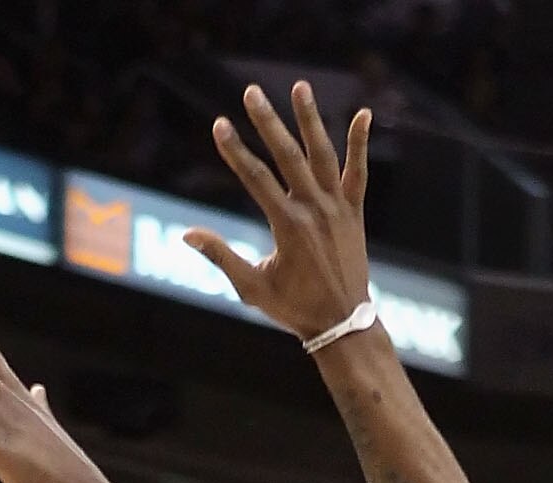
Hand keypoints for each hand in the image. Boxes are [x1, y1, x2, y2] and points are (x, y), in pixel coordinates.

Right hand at [188, 83, 371, 342]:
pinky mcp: (354, 211)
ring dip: (309, 119)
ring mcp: (337, 207)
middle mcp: (314, 210)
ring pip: (322, 154)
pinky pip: (358, 172)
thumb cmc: (293, 309)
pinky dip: (360, 144)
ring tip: (299, 86)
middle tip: (251, 92)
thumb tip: (188, 235)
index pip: (255, 178)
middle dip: (267, 122)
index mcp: (287, 226)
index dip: (235, 150)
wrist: (341, 324)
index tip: (219, 125)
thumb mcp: (252, 287)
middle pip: (287, 155)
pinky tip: (364, 113)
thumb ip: (221, 256)